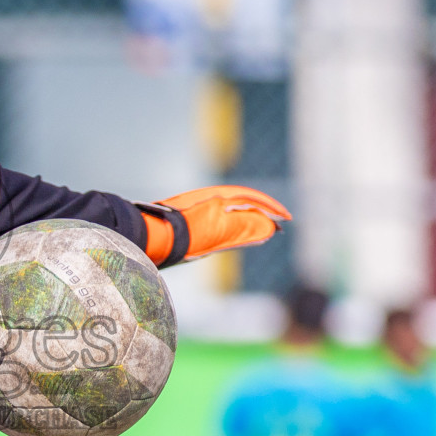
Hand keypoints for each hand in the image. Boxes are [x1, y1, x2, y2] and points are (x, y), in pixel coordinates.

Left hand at [138, 186, 290, 267]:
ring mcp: (199, 211)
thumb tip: (269, 227)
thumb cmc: (182, 234)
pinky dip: (233, 228)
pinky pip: (219, 222)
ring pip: (231, 213)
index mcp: (218, 197)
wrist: (148, 239)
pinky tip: (233, 238)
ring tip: (262, 233)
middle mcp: (209, 200)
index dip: (271, 208)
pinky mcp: (190, 224)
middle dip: (262, 214)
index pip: (252, 198)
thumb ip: (244, 227)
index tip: (286, 219)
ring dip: (248, 221)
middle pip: (242, 204)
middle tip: (278, 226)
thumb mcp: (218, 231)